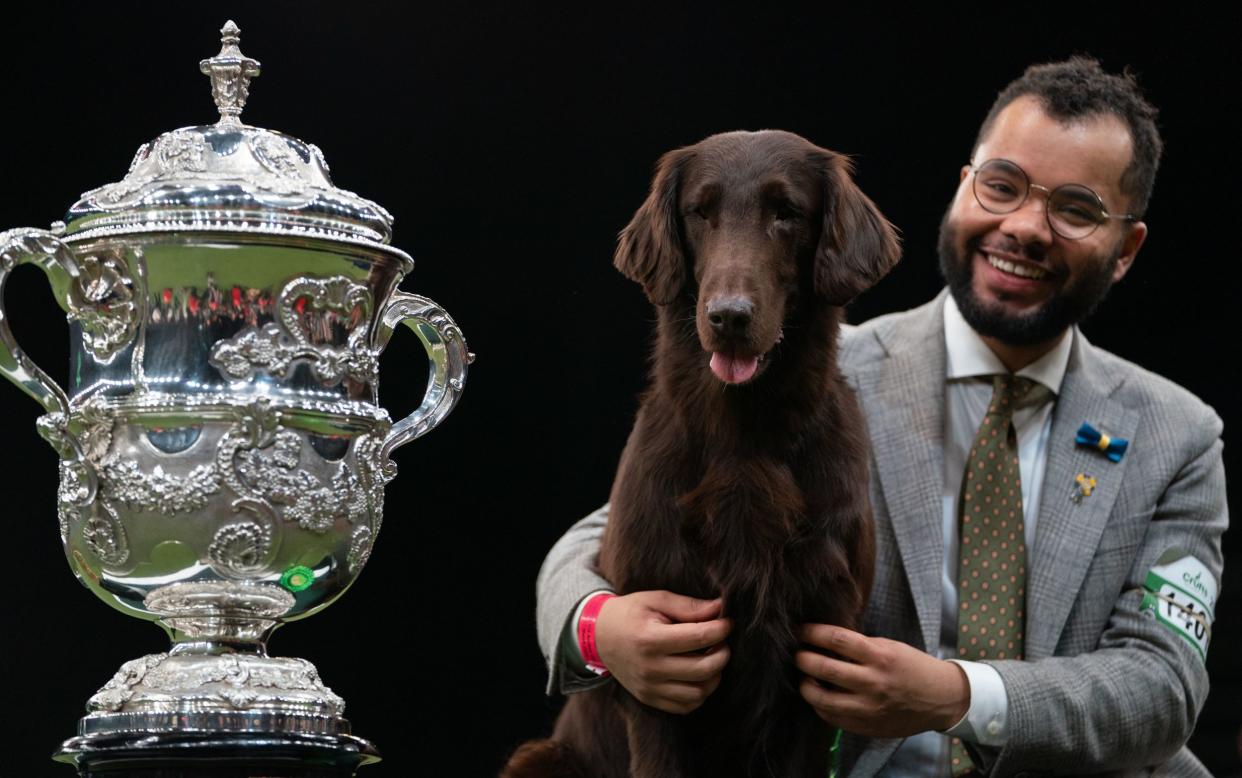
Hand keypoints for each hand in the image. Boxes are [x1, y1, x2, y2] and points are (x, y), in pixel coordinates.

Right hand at [594, 590, 731, 713]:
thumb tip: (720, 608)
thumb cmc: (630, 613)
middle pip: (703, 668)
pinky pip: (685, 706)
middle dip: (722, 654)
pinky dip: (699, 693)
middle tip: (722, 642)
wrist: (599, 637)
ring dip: (713, 676)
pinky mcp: (649, 699)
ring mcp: (649, 688)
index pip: (699, 637)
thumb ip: (688, 606)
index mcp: (650, 639)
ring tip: (711, 658)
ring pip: (698, 693)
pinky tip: (698, 675)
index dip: (721, 629)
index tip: (727, 622)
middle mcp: (650, 668)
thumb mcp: (656, 600)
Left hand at [795, 623, 969, 736]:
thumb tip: (824, 640)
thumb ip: (859, 646)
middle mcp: (873, 682)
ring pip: (823, 699)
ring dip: (805, 686)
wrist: (941, 699)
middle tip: (796, 654)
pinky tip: (818, 696)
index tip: (799, 630)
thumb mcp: (889, 647)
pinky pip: (832, 718)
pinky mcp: (867, 726)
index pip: (837, 639)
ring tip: (803, 676)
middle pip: (825, 668)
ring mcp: (869, 708)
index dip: (812, 632)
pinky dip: (819, 706)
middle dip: (802, 658)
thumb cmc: (912, 667)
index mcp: (880, 656)